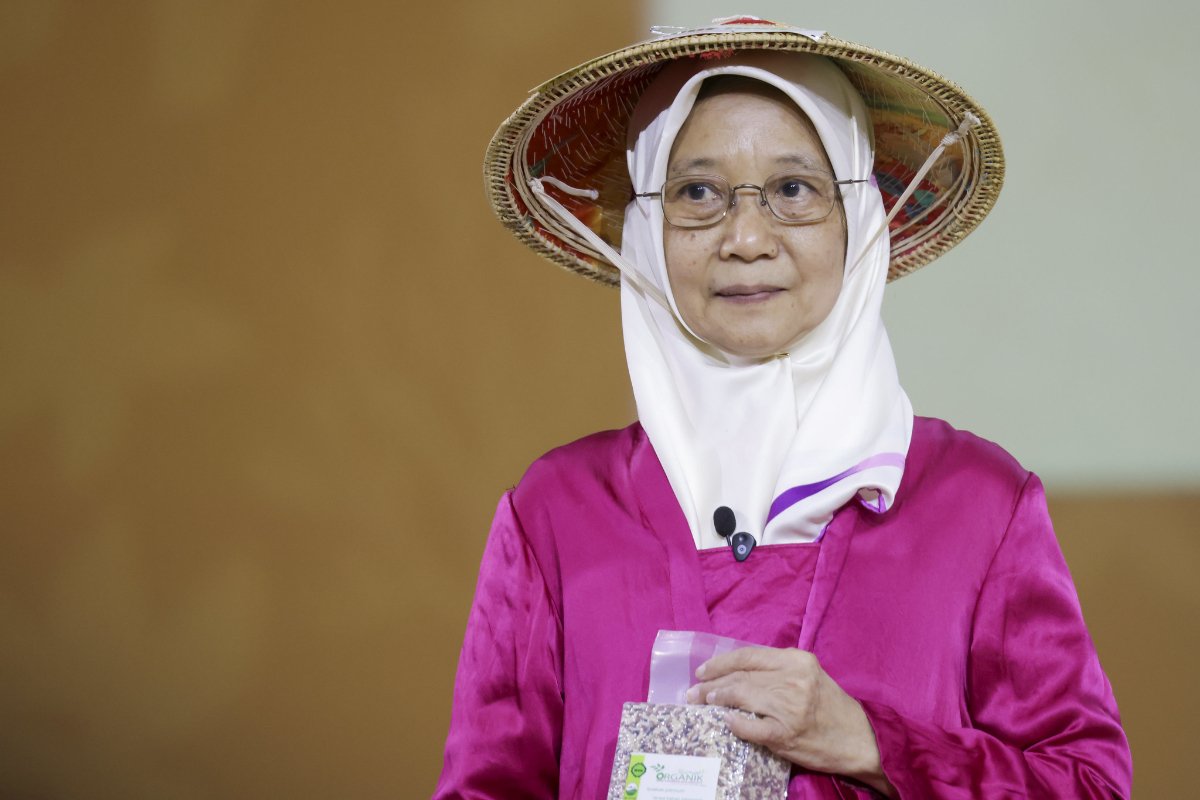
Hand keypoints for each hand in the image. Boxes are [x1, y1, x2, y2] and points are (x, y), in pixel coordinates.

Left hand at [686, 646, 894, 796]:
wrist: (859, 738)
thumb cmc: (830, 707)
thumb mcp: (808, 676)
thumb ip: (777, 670)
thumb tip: (735, 672)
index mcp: (796, 660)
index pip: (748, 656)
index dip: (720, 663)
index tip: (702, 671)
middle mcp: (793, 679)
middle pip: (740, 676)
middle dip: (711, 684)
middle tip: (693, 692)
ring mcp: (790, 707)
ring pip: (741, 697)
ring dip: (717, 700)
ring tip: (704, 703)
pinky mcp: (787, 733)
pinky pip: (750, 726)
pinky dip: (735, 723)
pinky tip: (726, 722)